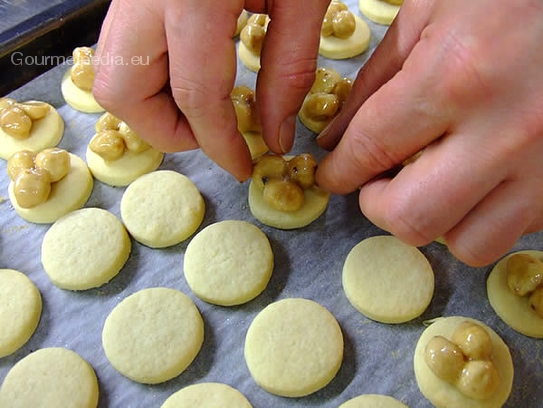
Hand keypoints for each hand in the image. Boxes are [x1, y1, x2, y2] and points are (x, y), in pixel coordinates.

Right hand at [92, 0, 329, 180]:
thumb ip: (288, 72)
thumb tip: (273, 137)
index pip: (196, 96)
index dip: (219, 144)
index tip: (243, 167)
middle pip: (122, 92)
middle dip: (167, 129)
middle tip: (212, 132)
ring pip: (113, 73)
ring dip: (156, 105)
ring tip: (206, 105)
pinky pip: (126, 49)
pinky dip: (155, 76)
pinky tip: (197, 71)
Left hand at [316, 0, 542, 265]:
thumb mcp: (429, 14)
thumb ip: (374, 82)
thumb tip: (336, 141)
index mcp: (456, 76)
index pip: (370, 151)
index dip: (338, 172)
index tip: (334, 175)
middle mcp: (504, 131)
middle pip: (412, 218)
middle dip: (380, 206)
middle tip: (379, 181)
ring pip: (467, 244)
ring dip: (436, 220)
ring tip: (432, 182)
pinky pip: (511, 231)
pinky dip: (482, 215)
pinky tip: (478, 177)